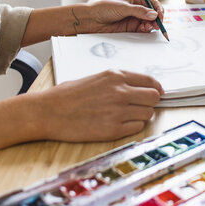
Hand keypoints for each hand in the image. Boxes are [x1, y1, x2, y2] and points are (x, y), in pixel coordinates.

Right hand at [33, 69, 163, 141]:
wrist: (48, 112)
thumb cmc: (67, 95)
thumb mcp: (96, 78)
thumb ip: (118, 81)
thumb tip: (138, 88)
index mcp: (116, 76)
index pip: (150, 81)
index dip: (156, 88)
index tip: (156, 93)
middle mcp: (120, 92)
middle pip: (154, 97)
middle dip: (151, 102)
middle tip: (143, 106)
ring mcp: (118, 111)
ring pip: (148, 114)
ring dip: (142, 115)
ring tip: (127, 116)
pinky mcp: (113, 129)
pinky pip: (137, 128)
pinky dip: (133, 127)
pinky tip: (120, 124)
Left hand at [84, 0, 164, 33]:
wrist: (92, 20)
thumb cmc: (105, 9)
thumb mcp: (123, 7)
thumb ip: (139, 11)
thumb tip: (154, 14)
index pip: (152, 2)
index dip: (158, 8)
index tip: (160, 15)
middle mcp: (137, 8)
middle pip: (153, 13)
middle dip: (157, 18)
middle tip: (158, 24)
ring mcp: (135, 18)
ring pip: (149, 22)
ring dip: (152, 25)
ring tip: (149, 27)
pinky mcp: (132, 28)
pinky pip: (143, 29)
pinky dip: (147, 30)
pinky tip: (145, 30)